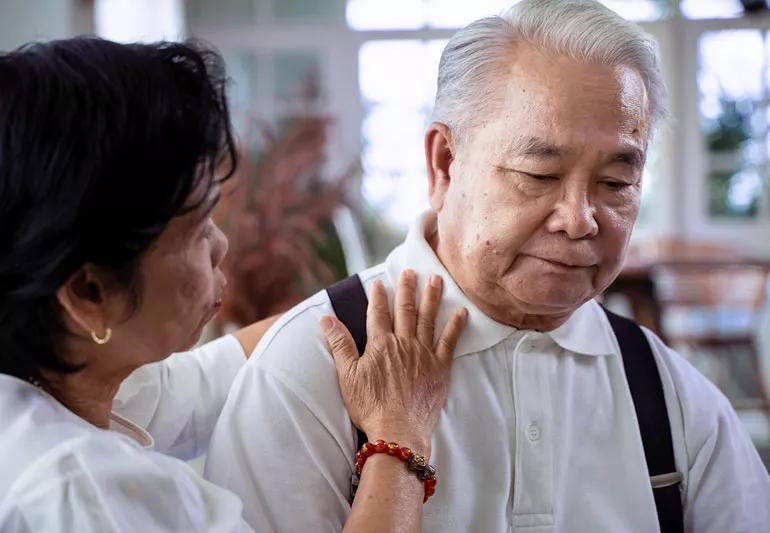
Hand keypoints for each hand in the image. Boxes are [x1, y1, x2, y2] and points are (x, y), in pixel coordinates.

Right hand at [320, 269, 466, 455]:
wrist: (398, 431)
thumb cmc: (370, 406)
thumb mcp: (347, 375)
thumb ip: (339, 344)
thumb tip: (326, 319)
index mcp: (380, 344)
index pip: (379, 313)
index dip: (378, 296)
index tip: (379, 282)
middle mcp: (404, 343)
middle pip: (406, 309)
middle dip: (407, 288)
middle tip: (411, 271)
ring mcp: (424, 355)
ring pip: (428, 319)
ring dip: (432, 297)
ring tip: (436, 279)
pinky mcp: (440, 369)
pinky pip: (450, 342)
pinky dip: (456, 326)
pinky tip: (462, 312)